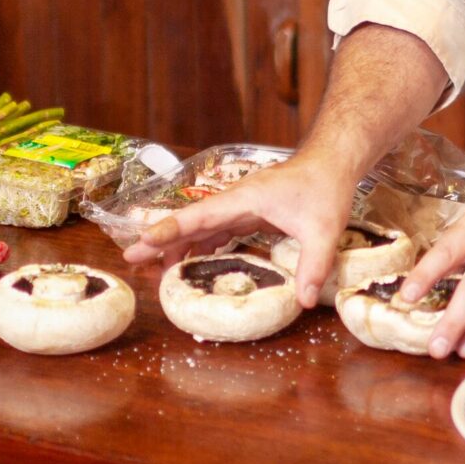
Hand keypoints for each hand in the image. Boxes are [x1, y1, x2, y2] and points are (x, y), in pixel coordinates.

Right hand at [122, 154, 361, 307]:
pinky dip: (204, 245)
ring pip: (203, 228)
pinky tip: (196, 261)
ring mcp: (242, 205)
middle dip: (161, 240)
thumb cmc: (326, 187)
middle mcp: (236, 201)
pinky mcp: (251, 212)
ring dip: (180, 246)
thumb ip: (313, 265)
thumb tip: (303, 302)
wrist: (333, 161)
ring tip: (158, 271)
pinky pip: (220, 230)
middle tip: (131, 260)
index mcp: (244, 199)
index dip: (169, 230)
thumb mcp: (323, 229)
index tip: (141, 242)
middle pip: (192, 223)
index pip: (198, 217)